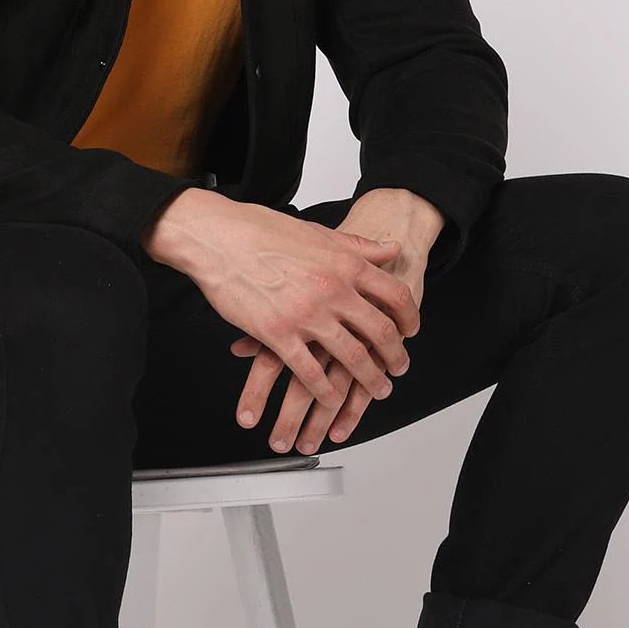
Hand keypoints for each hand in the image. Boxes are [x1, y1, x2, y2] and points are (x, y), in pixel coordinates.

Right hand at [188, 202, 419, 426]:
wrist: (218, 236)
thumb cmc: (260, 230)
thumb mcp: (316, 232)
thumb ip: (356, 245)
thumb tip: (390, 248)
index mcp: (344, 262)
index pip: (394, 294)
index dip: (409, 317)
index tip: (410, 330)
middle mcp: (332, 289)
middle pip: (381, 331)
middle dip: (396, 356)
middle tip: (399, 367)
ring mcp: (307, 313)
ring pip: (352, 357)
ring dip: (369, 379)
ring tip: (377, 389)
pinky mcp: (278, 334)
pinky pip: (310, 372)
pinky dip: (325, 391)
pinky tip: (330, 397)